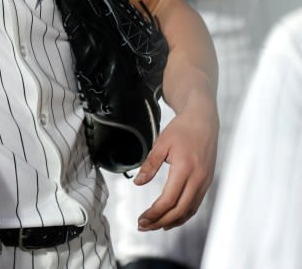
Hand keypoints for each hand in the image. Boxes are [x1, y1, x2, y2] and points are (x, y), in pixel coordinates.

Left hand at [134, 94, 217, 230]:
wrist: (203, 120)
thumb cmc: (182, 130)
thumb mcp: (160, 144)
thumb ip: (149, 165)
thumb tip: (138, 183)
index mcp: (185, 169)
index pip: (169, 200)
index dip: (154, 213)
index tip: (141, 219)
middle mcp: (198, 179)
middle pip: (180, 210)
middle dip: (161, 222)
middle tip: (144, 226)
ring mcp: (205, 182)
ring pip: (189, 210)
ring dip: (172, 221)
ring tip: (155, 226)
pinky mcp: (207, 182)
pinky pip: (195, 204)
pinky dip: (183, 214)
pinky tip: (172, 217)